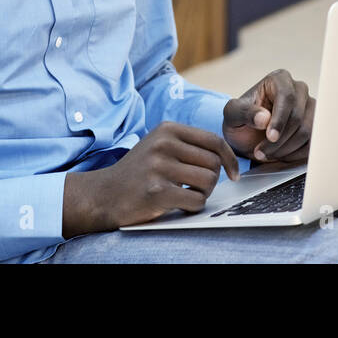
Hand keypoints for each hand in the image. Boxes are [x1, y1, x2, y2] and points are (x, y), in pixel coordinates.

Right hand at [70, 121, 241, 232]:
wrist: (104, 194)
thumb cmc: (138, 172)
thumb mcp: (159, 146)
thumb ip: (188, 144)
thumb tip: (227, 156)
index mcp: (168, 129)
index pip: (214, 140)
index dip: (229, 159)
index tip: (233, 173)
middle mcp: (163, 144)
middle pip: (213, 163)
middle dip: (211, 180)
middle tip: (195, 188)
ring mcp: (159, 167)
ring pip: (208, 182)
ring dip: (203, 194)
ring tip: (186, 196)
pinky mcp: (157, 191)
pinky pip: (196, 201)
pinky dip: (193, 207)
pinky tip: (179, 206)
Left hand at [222, 69, 314, 164]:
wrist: (247, 136)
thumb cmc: (240, 120)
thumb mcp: (232, 115)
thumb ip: (245, 113)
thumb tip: (264, 118)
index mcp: (279, 79)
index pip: (287, 97)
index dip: (280, 119)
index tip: (270, 137)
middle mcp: (299, 90)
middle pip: (298, 117)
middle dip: (279, 140)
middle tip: (260, 152)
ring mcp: (310, 108)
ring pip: (307, 131)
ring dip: (286, 149)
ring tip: (266, 154)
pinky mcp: (315, 126)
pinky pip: (312, 144)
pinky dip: (295, 155)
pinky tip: (279, 155)